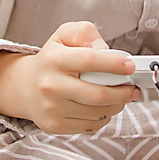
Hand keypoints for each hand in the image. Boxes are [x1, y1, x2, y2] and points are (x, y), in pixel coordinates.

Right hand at [0, 21, 140, 133]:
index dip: (114, 64)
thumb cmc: (52, 59)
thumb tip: (106, 50)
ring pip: (97, 113)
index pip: (89, 61)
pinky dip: (104, 117)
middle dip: (122, 92)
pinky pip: (90, 126)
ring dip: (116, 106)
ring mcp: (52, 108)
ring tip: (120, 97)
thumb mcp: (64, 35)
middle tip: (131, 88)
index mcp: (54, 59)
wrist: (27, 86)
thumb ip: (86, 33)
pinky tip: (103, 107)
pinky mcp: (55, 125)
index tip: (129, 66)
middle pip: (97, 94)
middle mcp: (50, 85)